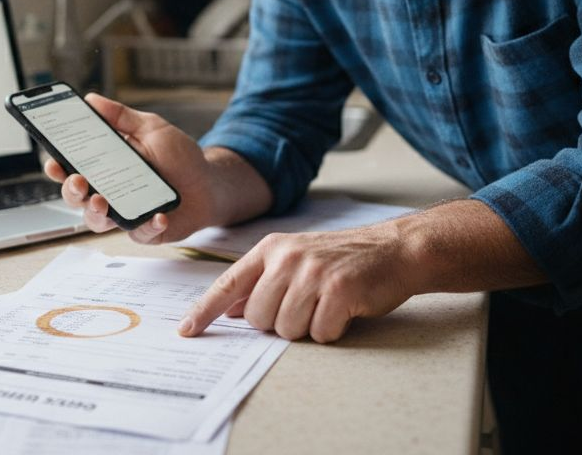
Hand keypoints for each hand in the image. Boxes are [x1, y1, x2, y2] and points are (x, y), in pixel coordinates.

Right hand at [43, 93, 220, 243]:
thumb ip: (122, 116)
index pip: (72, 168)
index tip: (53, 161)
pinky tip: (158, 215)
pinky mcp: (146, 230)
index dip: (58, 167)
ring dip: (95, 213)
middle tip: (78, 181)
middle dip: (71, 190)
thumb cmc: (179, 157)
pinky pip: (139, 234)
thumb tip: (92, 99)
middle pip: (76, 197)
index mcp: (106, 167)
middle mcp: (109, 192)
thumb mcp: (151, 129)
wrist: (209, 184)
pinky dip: (147, 226)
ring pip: (97, 221)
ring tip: (102, 201)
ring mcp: (125, 213)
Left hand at [178, 219, 420, 342]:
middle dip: (281, 323)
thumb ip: (263, 282)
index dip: (205, 310)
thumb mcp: (298, 260)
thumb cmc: (345, 260)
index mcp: (272, 249)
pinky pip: (320, 333)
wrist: (395, 249)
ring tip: (327, 306)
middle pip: (260, 317)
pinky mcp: (339, 289)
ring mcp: (314, 272)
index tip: (186, 330)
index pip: (229, 284)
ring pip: (287, 328)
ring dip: (308, 328)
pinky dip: (332, 330)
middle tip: (307, 307)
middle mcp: (288, 257)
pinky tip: (344, 310)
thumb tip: (231, 310)